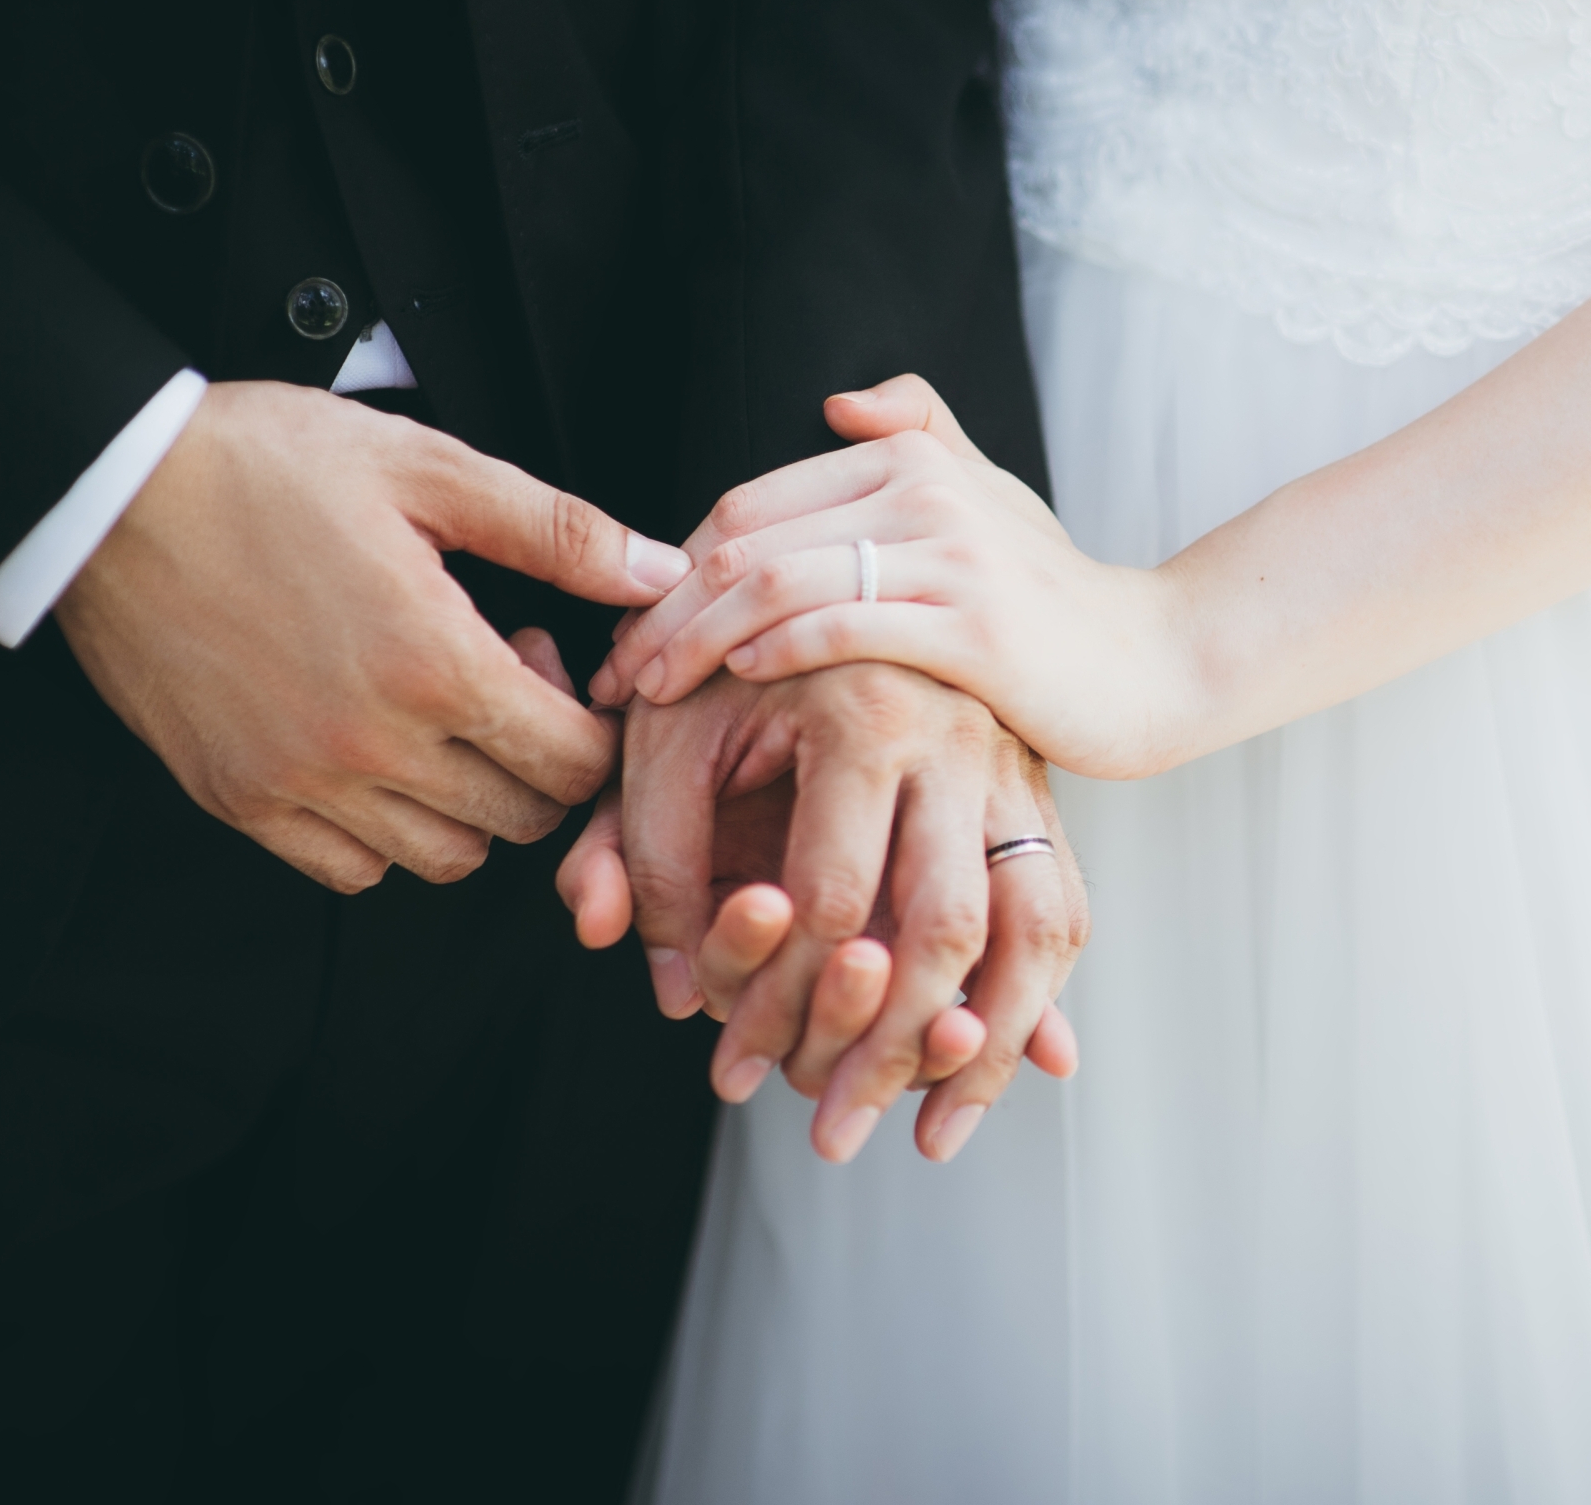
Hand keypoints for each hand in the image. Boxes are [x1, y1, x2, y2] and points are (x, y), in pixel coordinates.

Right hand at [55, 380, 690, 891]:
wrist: (113, 490)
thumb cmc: (269, 465)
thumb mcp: (431, 470)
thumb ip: (560, 532)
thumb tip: (661, 573)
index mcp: (435, 663)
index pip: (574, 763)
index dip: (591, 723)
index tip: (551, 666)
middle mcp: (373, 744)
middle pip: (522, 817)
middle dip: (539, 760)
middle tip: (498, 681)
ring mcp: (301, 783)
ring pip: (445, 857)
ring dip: (471, 802)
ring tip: (438, 716)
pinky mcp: (241, 800)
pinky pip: (352, 870)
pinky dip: (387, 835)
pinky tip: (378, 756)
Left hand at [557, 666, 1085, 1162]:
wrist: (833, 576)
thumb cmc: (731, 664)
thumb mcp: (666, 736)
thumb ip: (647, 852)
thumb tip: (670, 985)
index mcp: (866, 710)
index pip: (831, 897)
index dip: (774, 997)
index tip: (733, 1065)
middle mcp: (961, 739)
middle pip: (946, 929)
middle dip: (884, 1050)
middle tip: (832, 1135)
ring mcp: (1013, 765)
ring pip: (1038, 928)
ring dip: (987, 1048)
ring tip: (928, 1136)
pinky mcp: (1038, 793)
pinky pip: (1065, 909)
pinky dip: (1044, 998)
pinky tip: (1013, 1069)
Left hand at [589, 374, 1193, 777]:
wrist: (1154, 662)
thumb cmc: (1050, 596)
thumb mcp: (987, 499)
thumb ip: (919, 436)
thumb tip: (837, 404)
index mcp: (909, 457)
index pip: (749, 503)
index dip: (672, 566)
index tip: (632, 628)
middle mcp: (923, 489)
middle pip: (744, 539)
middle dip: (662, 609)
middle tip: (615, 672)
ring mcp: (951, 555)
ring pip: (775, 582)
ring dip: (694, 639)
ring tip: (648, 690)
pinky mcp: (975, 628)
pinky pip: (842, 626)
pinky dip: (773, 648)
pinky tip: (734, 678)